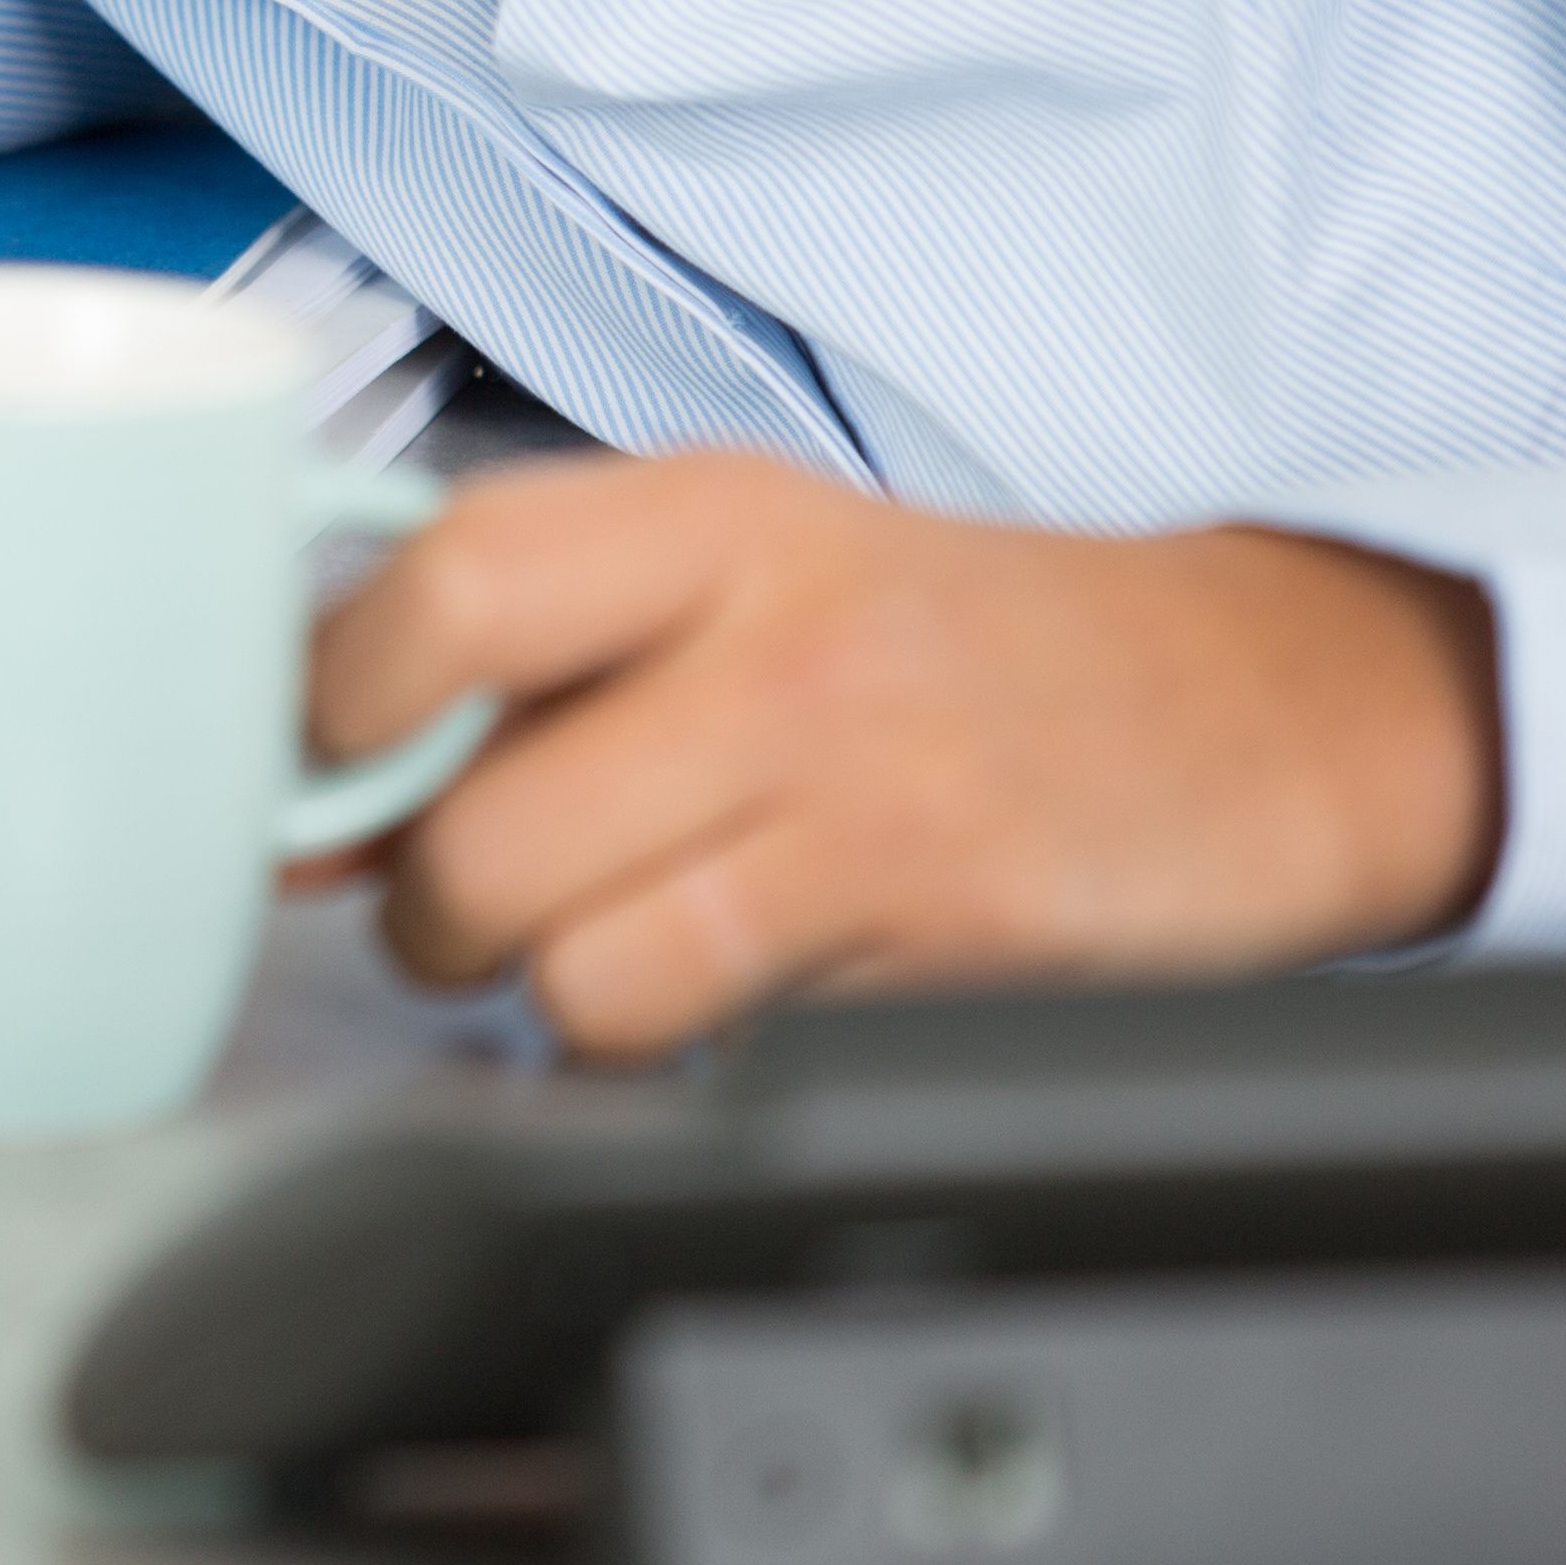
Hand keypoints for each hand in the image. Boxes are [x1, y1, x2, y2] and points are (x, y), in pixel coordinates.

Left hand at [300, 451, 1504, 1058]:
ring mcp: (863, 787)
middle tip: (470, 902)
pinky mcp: (935, 933)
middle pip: (472, 820)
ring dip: (546, 993)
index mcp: (705, 515)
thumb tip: (305, 789)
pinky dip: (667, 1049)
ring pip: (564, 958)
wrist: (1259, 707)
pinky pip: (693, 1037)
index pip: (439, 589)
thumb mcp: (750, 572)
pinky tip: (728, 992)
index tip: (317, 772)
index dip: (333, 707)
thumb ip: (531, 656)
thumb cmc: (959, 645)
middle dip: (428, 906)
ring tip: (611, 947)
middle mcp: (777, 634)